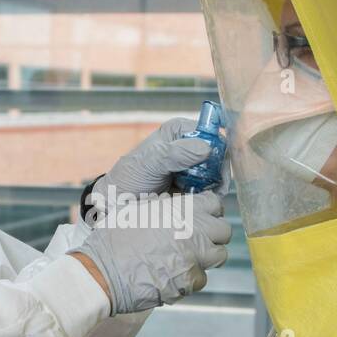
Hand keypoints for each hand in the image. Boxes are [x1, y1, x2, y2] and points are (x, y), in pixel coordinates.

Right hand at [70, 191, 230, 314]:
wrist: (102, 272)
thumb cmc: (113, 239)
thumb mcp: (136, 209)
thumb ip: (162, 206)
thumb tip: (173, 204)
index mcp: (180, 209)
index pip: (214, 203)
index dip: (209, 210)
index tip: (202, 216)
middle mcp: (193, 231)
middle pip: (224, 230)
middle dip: (213, 235)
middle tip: (198, 239)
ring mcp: (194, 257)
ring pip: (219, 256)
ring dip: (206, 257)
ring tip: (187, 258)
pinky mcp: (189, 281)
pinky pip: (202, 279)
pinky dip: (191, 278)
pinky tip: (173, 276)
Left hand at [95, 118, 212, 205]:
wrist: (118, 205)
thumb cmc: (129, 179)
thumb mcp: (149, 162)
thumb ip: (175, 153)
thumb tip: (206, 148)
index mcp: (179, 131)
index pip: (210, 132)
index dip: (218, 147)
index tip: (216, 167)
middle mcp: (189, 147)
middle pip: (218, 154)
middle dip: (218, 171)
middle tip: (211, 187)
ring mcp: (193, 169)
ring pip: (217, 175)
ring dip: (214, 187)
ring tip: (202, 198)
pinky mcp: (194, 188)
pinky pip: (211, 191)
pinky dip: (209, 198)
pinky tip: (199, 205)